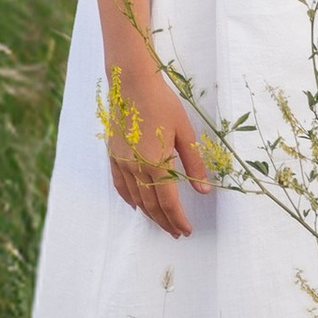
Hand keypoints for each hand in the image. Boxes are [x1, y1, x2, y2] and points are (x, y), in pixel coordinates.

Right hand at [99, 48, 213, 237]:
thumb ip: (194, 163)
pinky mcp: (113, 156)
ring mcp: (122, 163)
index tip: (187, 230)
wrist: (131, 84)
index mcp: (157, 164)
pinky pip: (120, 185)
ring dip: (149, 214)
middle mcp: (136, 168)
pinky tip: (136, 205)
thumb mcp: (185, 132)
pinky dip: (129, 199)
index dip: (178, 219)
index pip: (168, 202)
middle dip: (165, 222)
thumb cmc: (163, 104)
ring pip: (136, 199)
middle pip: (151, 205)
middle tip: (177, 233)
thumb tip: (204, 189)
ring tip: (161, 223)